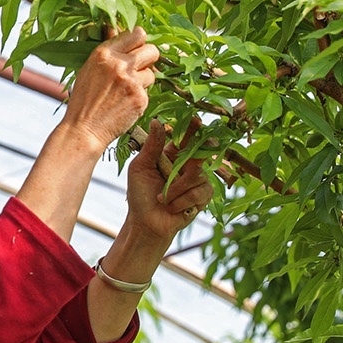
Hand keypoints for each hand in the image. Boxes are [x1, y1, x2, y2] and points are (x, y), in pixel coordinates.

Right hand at [61, 26, 161, 151]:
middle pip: (152, 50)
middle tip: (140, 68)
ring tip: (127, 91)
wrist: (83, 129)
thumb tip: (116, 30)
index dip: (139, 42)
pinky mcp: (139, 98)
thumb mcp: (88, 69)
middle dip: (149, 58)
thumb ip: (107, 51)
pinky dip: (139, 98)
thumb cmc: (84, 101)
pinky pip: (148, 92)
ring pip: (152, 73)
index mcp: (104, 53)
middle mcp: (119, 64)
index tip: (137, 48)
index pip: (136, 34)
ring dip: (143, 80)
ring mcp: (131, 81)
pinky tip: (125, 104)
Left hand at [124, 117, 214, 241]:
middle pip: (199, 153)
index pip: (186, 137)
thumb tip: (157, 121)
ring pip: (197, 175)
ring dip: (175, 190)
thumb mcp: (140, 168)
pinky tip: (172, 207)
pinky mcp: (203, 197)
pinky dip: (181, 201)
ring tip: (162, 198)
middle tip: (179, 166)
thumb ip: (152, 146)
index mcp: (172, 155)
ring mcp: (197, 180)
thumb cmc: (140, 195)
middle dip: (189, 160)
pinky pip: (199, 192)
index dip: (192, 128)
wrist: (145, 223)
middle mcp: (187, 165)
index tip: (195, 120)